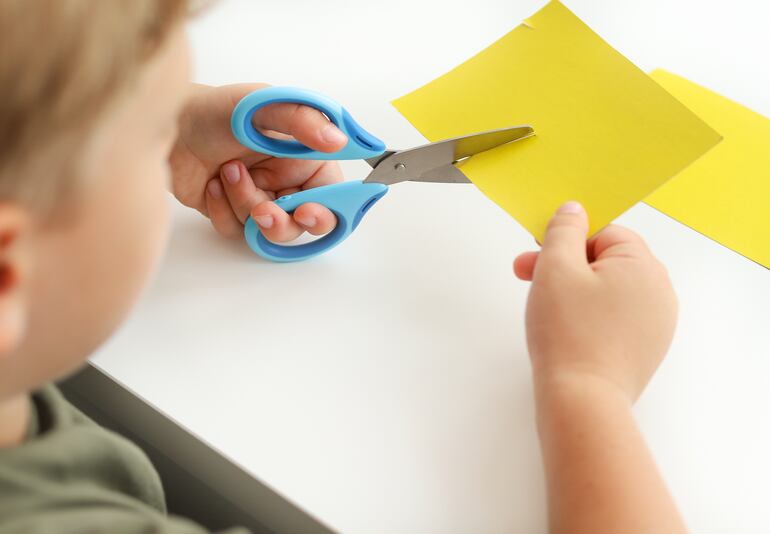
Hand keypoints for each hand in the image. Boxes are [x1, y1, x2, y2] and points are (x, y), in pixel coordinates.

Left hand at [170, 83, 346, 240]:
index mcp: (304, 157)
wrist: (165, 126)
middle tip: (263, 211)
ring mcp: (260, 198)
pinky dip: (223, 211)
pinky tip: (212, 185)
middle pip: (302, 224)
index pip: (332, 194)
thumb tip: (338, 140)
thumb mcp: (261, 106)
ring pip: (267, 231)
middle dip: (282, 222)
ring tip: (228, 173)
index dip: (326, 210)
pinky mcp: (232, 212)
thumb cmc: (213, 109)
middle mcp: (286, 181)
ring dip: (245, 206)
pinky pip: (237, 231)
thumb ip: (301, 121)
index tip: (307, 211)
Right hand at [513, 201, 677, 401]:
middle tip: (527, 278)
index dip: (565, 242)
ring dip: (574, 291)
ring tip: (545, 309)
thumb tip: (574, 209)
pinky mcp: (644, 349)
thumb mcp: (556, 268)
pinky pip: (614, 318)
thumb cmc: (568, 332)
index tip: (536, 257)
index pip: (603, 233)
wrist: (581, 400)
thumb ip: (563, 230)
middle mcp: (660, 292)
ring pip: (608, 290)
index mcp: (645, 265)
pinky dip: (588, 317)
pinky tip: (565, 331)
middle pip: (605, 261)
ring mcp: (656, 324)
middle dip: (564, 267)